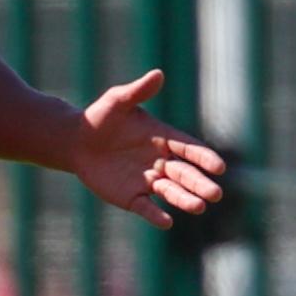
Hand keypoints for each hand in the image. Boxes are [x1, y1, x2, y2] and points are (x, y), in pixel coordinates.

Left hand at [72, 69, 226, 228]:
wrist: (76, 141)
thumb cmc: (100, 117)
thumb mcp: (118, 101)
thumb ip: (139, 91)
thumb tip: (158, 74)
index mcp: (164, 138)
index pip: (190, 149)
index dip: (204, 157)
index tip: (219, 167)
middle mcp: (160, 162)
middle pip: (186, 174)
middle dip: (200, 184)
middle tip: (215, 194)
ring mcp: (147, 181)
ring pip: (171, 192)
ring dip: (185, 200)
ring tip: (199, 207)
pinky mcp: (132, 197)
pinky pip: (147, 207)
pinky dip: (156, 215)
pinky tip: (167, 221)